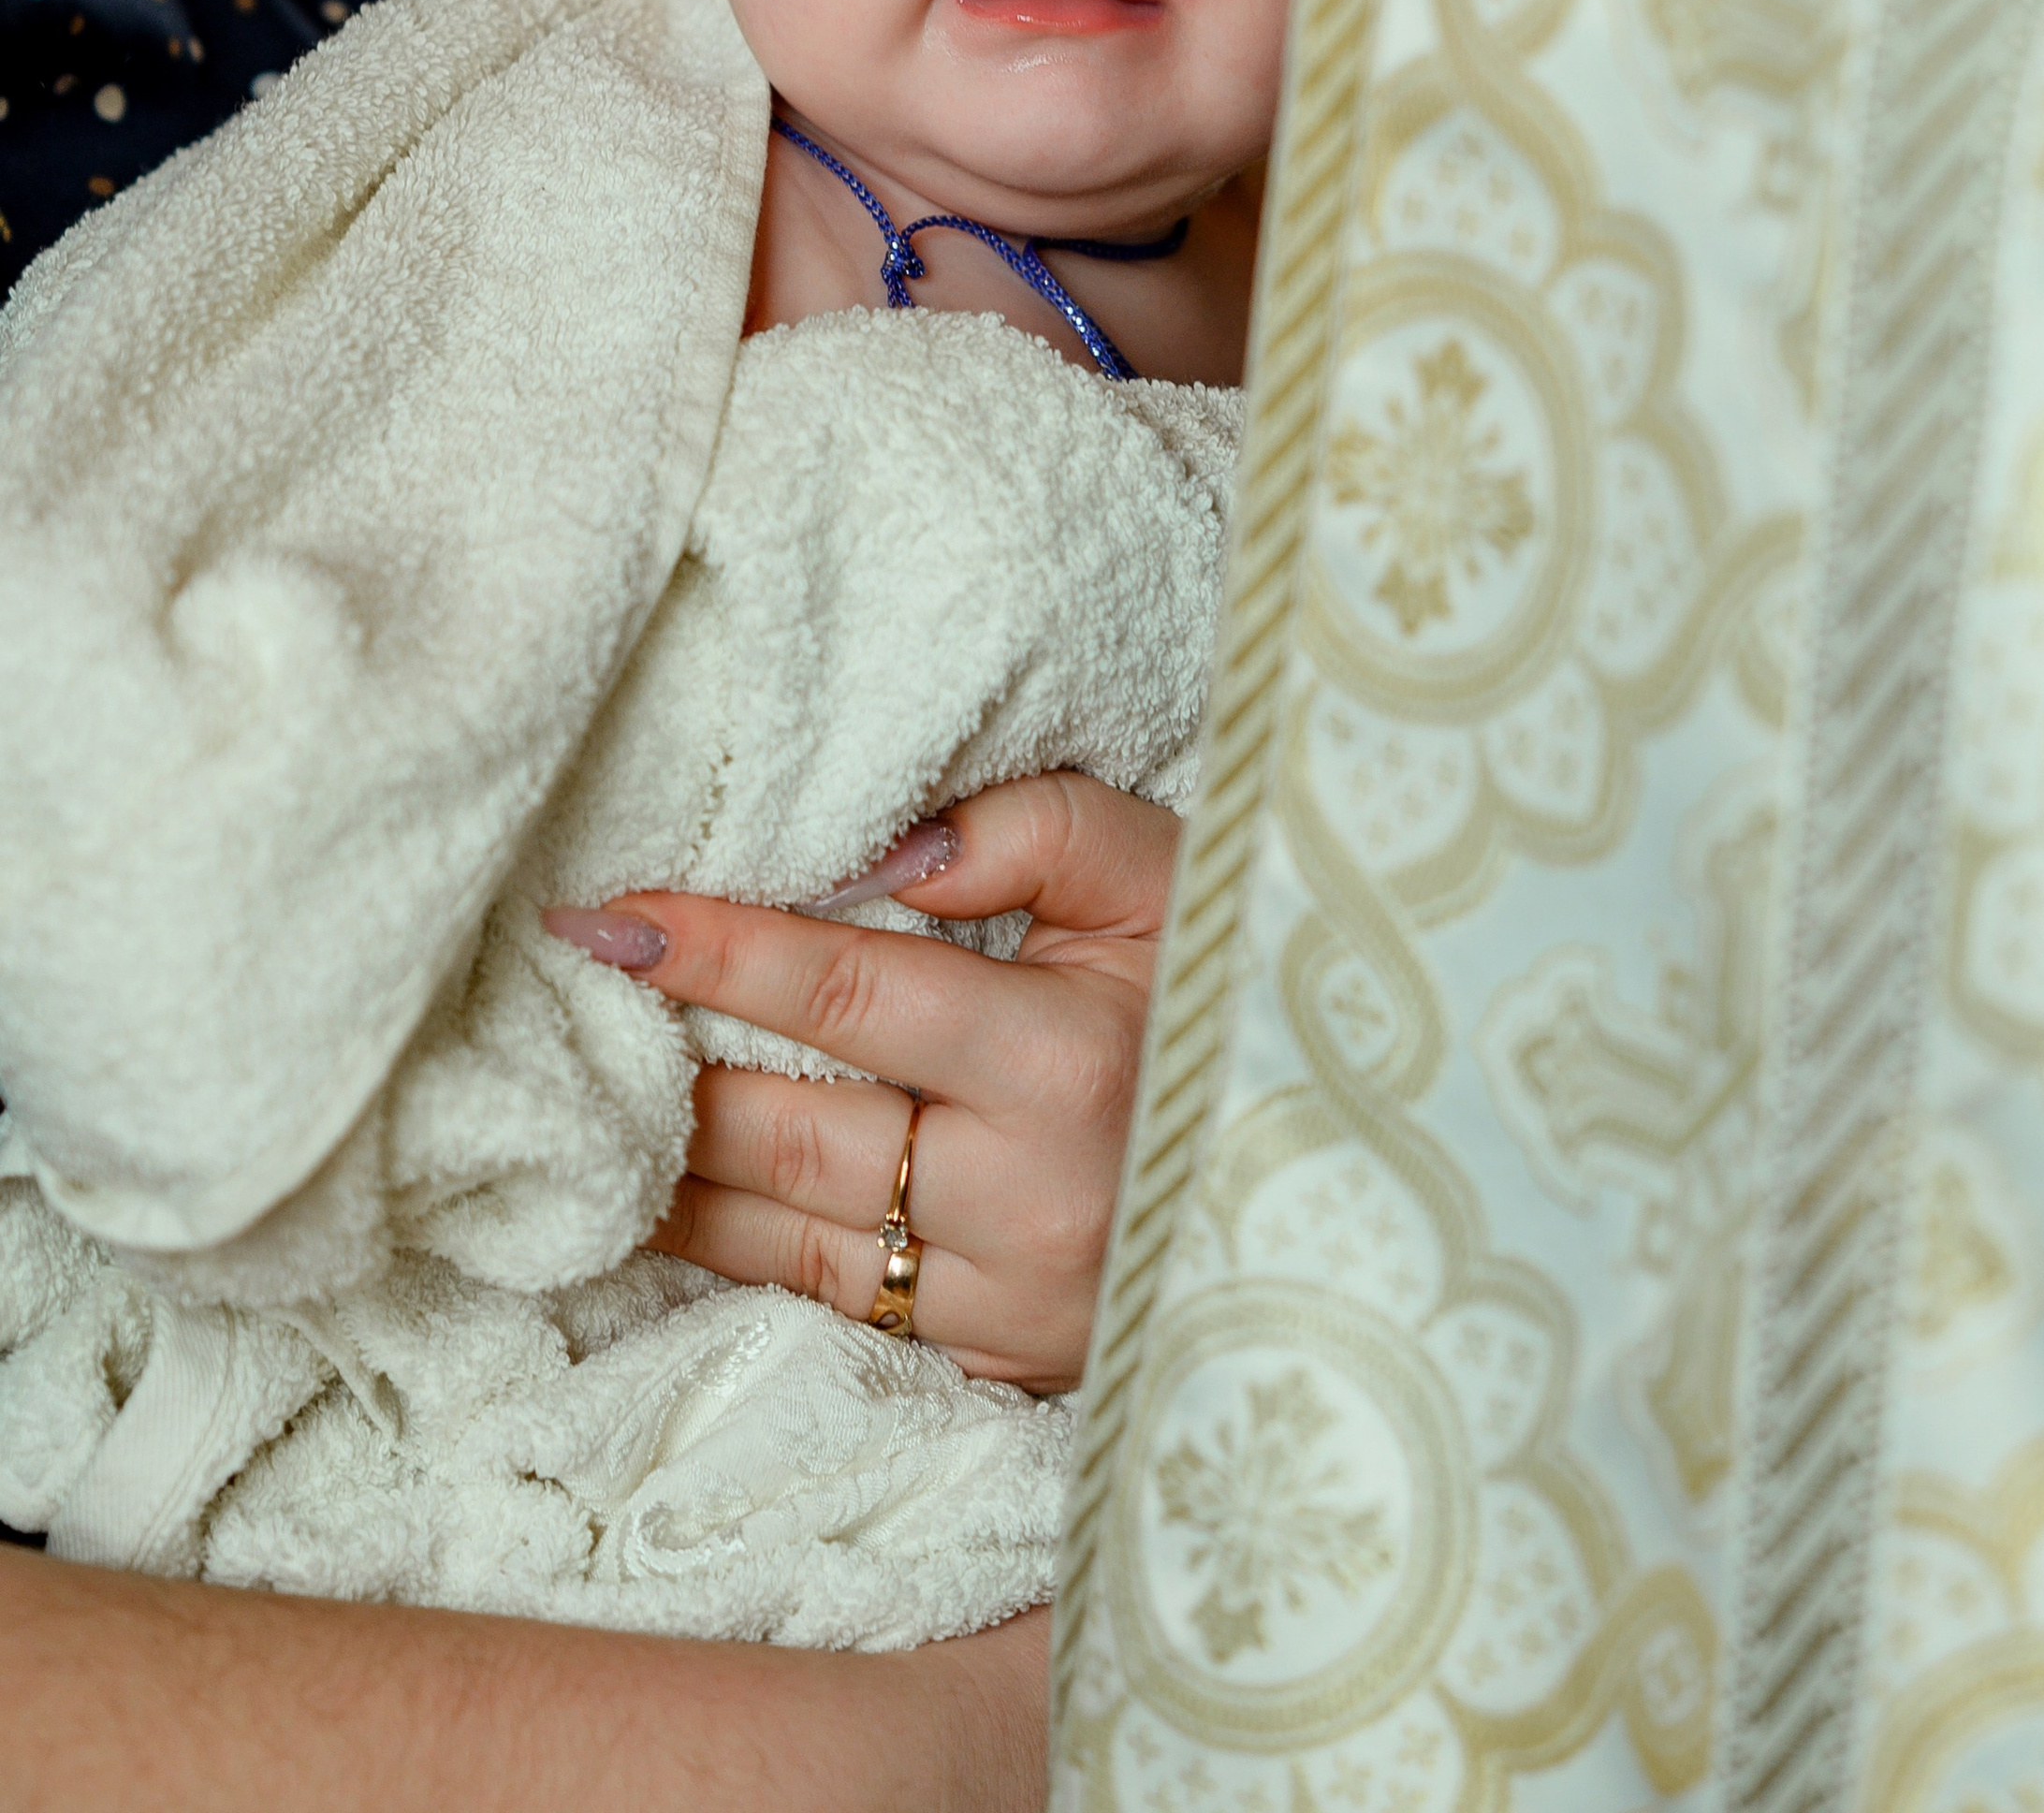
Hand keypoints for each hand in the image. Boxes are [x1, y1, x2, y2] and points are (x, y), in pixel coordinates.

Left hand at [547, 774, 1177, 1389]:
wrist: (1336, 1171)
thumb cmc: (1227, 995)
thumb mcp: (1171, 881)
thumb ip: (1042, 831)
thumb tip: (892, 851)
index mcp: (1070, 1062)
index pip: (848, 995)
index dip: (717, 952)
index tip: (608, 918)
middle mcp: (1028, 1196)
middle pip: (789, 1129)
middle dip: (660, 1068)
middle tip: (559, 1006)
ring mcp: (1004, 1296)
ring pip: (783, 1234)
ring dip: (668, 1168)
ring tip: (574, 1104)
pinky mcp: (990, 1359)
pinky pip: (824, 1299)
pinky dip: (729, 1247)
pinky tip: (660, 1195)